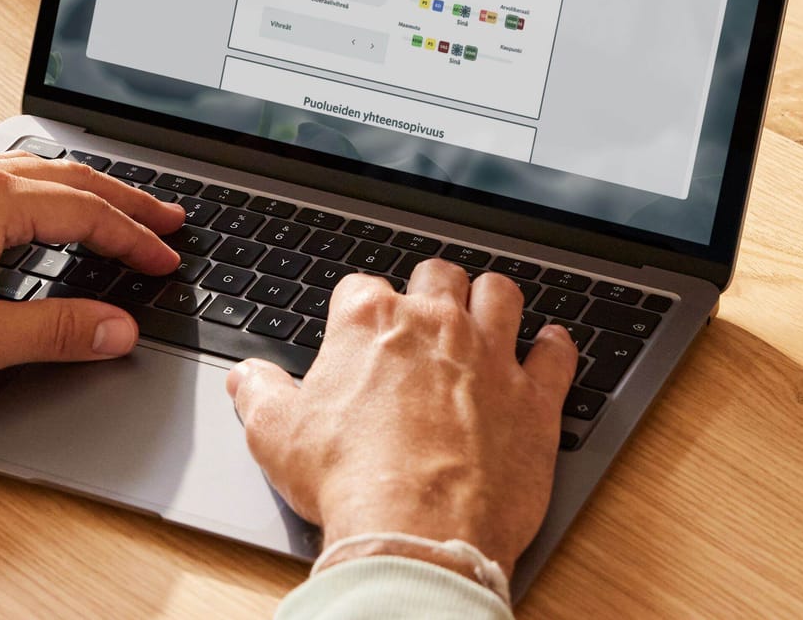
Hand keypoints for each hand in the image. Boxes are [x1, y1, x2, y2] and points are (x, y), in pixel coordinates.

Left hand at [0, 153, 185, 386]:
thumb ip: (56, 331)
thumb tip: (118, 330)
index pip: (87, 214)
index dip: (134, 240)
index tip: (167, 259)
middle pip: (70, 179)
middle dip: (125, 201)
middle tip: (168, 218)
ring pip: (34, 171)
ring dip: (85, 190)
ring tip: (119, 206)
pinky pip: (1, 175)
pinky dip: (43, 188)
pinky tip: (43, 204)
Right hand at [227, 260, 576, 572]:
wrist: (415, 528)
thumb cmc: (347, 479)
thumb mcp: (277, 435)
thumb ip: (260, 394)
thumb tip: (246, 377)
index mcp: (368, 321)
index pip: (361, 286)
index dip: (358, 307)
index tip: (358, 327)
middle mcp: (433, 323)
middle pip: (437, 275)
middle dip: (430, 288)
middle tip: (426, 313)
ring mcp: (490, 355)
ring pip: (501, 294)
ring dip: (493, 299)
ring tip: (486, 313)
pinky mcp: (534, 396)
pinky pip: (557, 353)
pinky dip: (554, 346)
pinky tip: (549, 347)